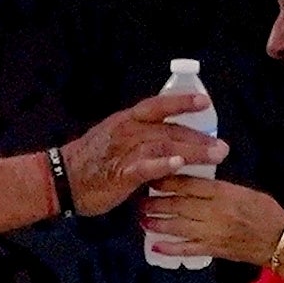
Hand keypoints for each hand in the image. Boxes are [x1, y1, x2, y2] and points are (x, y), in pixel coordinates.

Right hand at [64, 91, 230, 213]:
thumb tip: (168, 144)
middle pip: (169, 130)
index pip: (158, 106)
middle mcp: (128, 131)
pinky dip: (163, 165)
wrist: (60, 180)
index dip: (181, 102)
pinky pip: (145, 167)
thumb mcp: (116, 141)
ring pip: (164, 145)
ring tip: (215, 155)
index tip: (205, 102)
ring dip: (192, 150)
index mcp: (127, 121)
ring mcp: (124, 151)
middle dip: (198, 137)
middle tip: (223, 147)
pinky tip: (180, 165)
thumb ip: (141, 140)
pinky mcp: (121, 173)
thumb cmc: (90, 163)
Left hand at [140, 176, 283, 274]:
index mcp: (224, 193)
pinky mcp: (214, 249)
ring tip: (143, 219)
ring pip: (179, 226)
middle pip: (179, 205)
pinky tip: (155, 245)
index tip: (153, 177)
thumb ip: (219, 187)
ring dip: (158, 223)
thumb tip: (194, 182)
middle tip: (140, 200)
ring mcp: (213, 232)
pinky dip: (170, 248)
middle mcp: (215, 212)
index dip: (169, 181)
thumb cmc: (265, 212)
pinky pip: (188, 249)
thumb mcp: (244, 191)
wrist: (280, 241)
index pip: (190, 184)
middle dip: (156, 202)